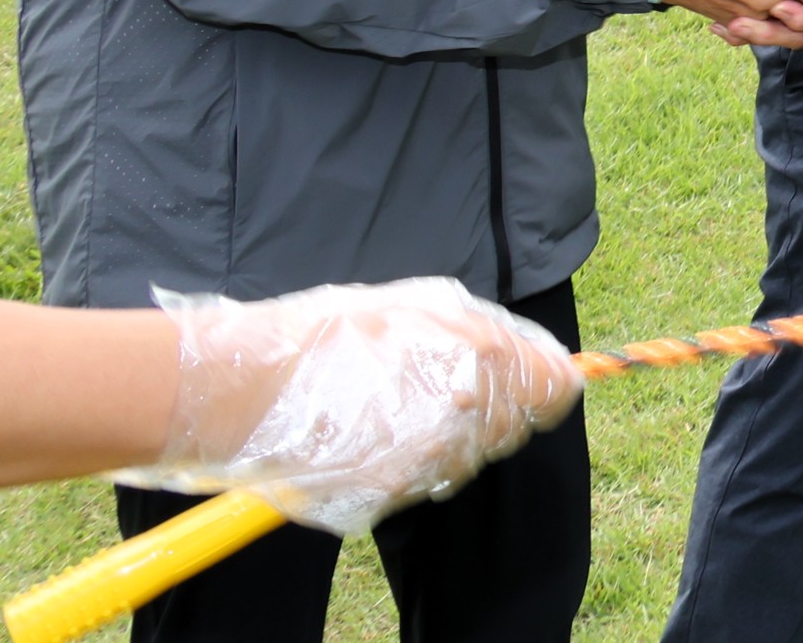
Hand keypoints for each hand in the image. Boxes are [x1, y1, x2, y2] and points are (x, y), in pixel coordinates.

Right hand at [152, 277, 582, 536]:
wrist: (248, 388)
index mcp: (481, 358)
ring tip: (390, 404)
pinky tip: (367, 433)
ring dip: (447, 436)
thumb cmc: (332, 334)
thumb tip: (533, 352)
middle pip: (512, 427)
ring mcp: (427, 463)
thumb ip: (487, 328)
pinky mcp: (389, 498)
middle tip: (438, 383)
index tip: (545, 382)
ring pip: (465, 458)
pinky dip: (404, 464)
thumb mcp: (422, 304)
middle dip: (494, 407)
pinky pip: (417, 483)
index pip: (554, 389)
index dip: (552, 384)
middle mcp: (465, 416)